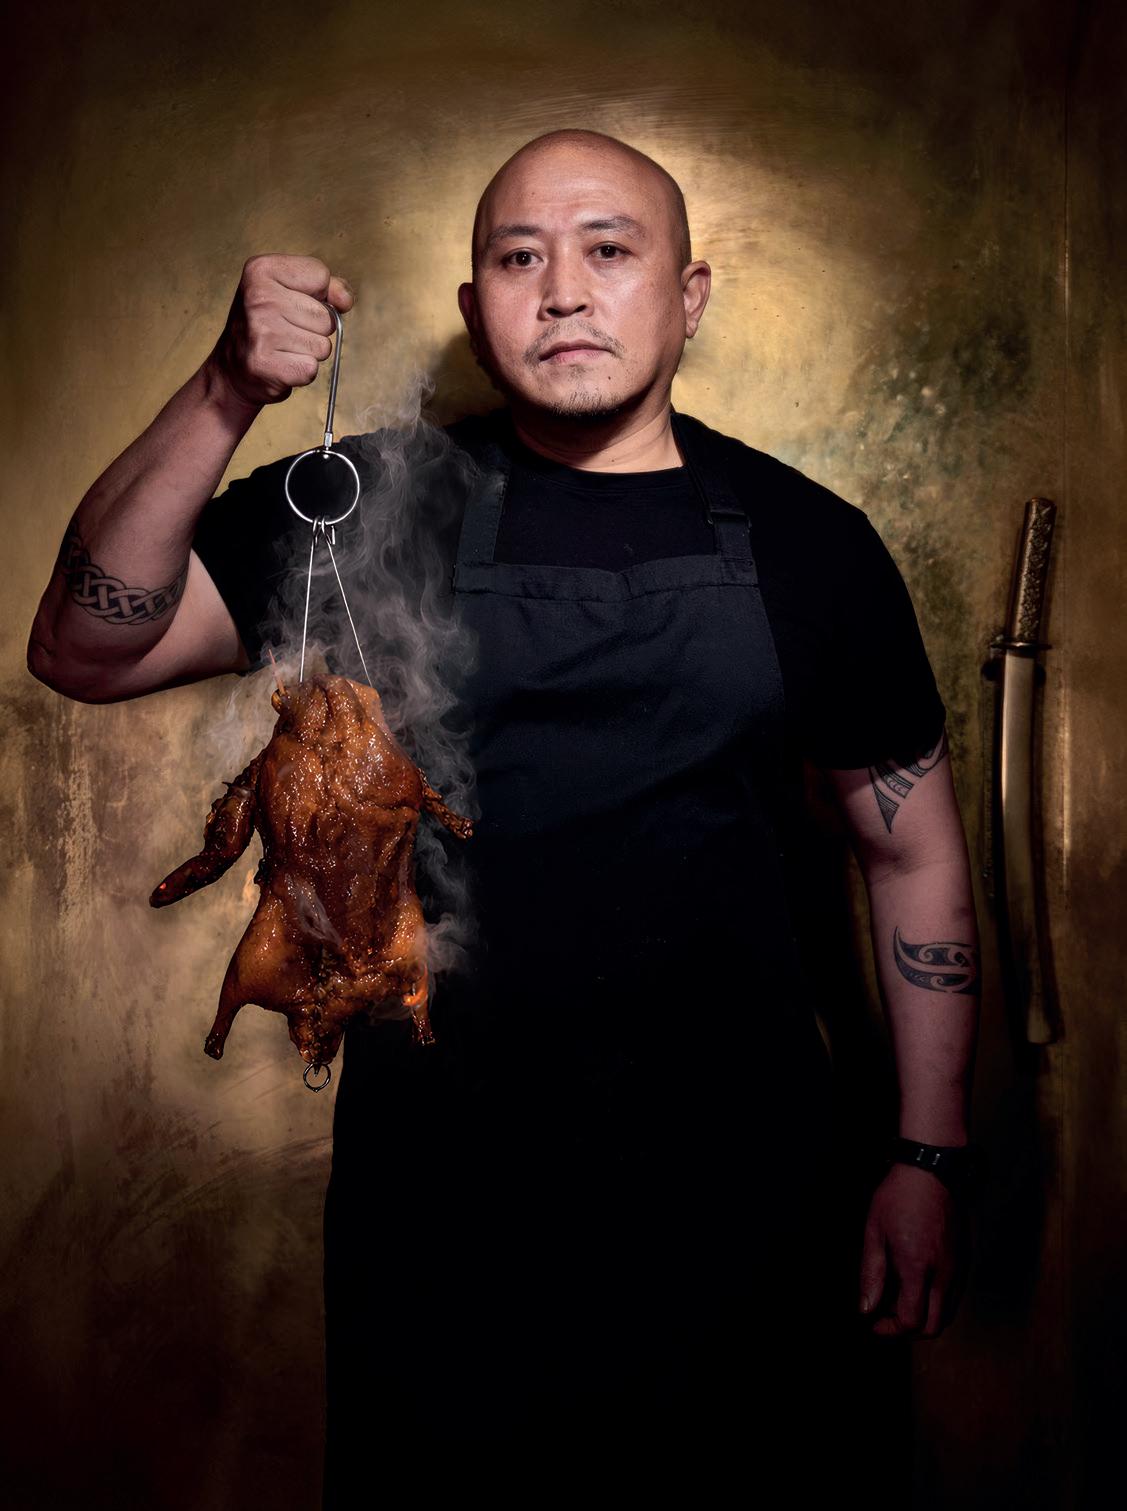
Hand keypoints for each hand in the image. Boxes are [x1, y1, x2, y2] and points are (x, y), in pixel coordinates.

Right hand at [204, 253, 355, 411]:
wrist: (232, 369)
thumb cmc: (267, 326)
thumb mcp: (291, 291)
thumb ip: (326, 287)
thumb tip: (345, 301)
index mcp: (261, 269)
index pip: (321, 276)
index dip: (318, 295)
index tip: (294, 303)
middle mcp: (258, 297)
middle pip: (325, 316)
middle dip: (314, 329)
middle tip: (286, 332)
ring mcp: (260, 331)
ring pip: (322, 346)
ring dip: (309, 352)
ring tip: (283, 348)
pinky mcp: (265, 363)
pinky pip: (311, 369)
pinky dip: (302, 372)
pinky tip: (281, 365)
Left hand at [857, 1163, 970, 1338]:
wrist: (933, 1168)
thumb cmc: (899, 1196)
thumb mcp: (874, 1231)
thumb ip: (870, 1274)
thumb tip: (866, 1308)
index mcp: (918, 1267)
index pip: (911, 1320)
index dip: (890, 1329)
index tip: (873, 1321)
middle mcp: (943, 1273)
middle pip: (934, 1326)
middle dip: (909, 1330)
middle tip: (887, 1316)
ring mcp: (958, 1267)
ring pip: (948, 1313)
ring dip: (925, 1317)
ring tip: (900, 1301)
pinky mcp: (964, 1259)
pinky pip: (954, 1295)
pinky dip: (937, 1302)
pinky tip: (917, 1285)